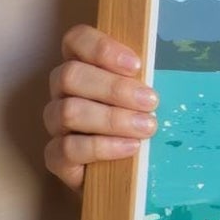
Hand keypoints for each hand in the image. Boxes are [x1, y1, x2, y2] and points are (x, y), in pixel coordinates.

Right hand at [43, 25, 158, 190]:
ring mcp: (55, 124)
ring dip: (111, 118)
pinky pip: (67, 148)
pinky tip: (129, 148)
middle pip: (70, 75)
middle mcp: (62, 92)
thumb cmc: (136, 128)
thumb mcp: (142, 101)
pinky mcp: (55, 158)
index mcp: (82, 66)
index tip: (136, 65)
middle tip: (150, 101)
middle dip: (114, 88)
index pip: (75, 41)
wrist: (124, 178)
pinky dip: (102, 147)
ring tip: (145, 128)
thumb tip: (164, 76)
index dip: (101, 48)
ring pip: (68, 111)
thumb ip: (143, 84)